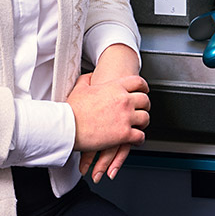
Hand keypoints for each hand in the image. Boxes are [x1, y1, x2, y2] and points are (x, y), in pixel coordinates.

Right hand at [78, 44, 147, 181]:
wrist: (68, 127)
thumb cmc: (72, 110)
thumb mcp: (80, 88)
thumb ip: (87, 79)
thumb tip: (90, 76)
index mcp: (115, 87)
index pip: (138, 82)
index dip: (143, 87)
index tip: (144, 91)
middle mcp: (123, 100)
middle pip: (145, 100)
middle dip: (145, 105)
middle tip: (143, 109)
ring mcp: (125, 117)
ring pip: (145, 118)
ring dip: (143, 122)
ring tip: (140, 125)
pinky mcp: (124, 134)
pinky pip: (140, 136)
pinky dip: (139, 138)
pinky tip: (136, 139)